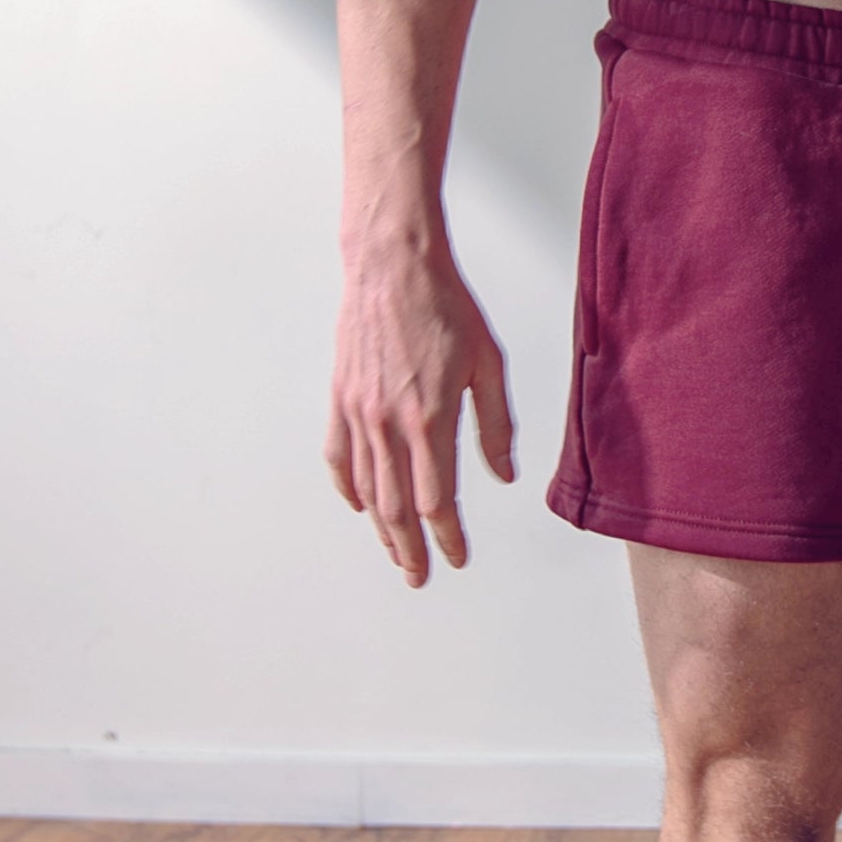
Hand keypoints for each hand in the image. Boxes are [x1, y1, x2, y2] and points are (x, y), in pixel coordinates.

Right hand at [325, 242, 515, 583]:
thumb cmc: (444, 306)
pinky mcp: (340, 398)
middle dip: (410, 549)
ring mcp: (358, 413)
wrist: (392, 265)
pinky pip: (338, 457)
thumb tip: (503, 475)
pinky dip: (348, 488)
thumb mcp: (488, 364)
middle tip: (419, 576)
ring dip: (381, 529)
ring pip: (366, 490)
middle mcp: (389, 423)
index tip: (457, 557)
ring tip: (394, 553)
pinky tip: (358, 505)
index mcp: (430, 417)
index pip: (437, 499)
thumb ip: (495, 425)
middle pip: (396, 507)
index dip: (448, 537)